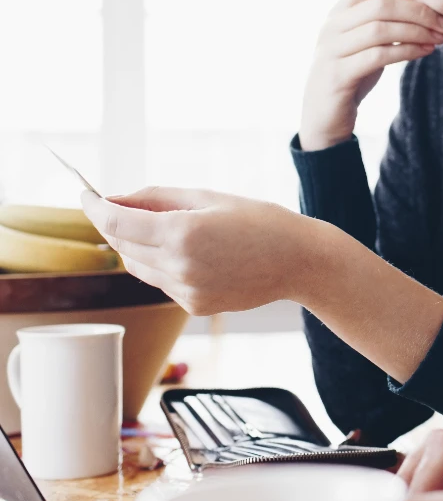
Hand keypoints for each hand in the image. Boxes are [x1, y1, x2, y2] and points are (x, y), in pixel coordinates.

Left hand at [81, 187, 319, 314]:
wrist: (298, 261)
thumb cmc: (260, 220)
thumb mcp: (209, 196)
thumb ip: (157, 197)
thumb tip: (114, 199)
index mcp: (183, 232)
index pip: (116, 221)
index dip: (94, 207)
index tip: (85, 194)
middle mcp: (180, 266)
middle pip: (121, 245)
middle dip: (114, 224)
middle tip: (121, 204)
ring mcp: (186, 291)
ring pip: (136, 266)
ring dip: (136, 245)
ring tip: (167, 229)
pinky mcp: (194, 306)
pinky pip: (160, 282)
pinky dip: (161, 264)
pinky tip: (192, 253)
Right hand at [299, 0, 442, 149]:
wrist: (324, 118)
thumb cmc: (350, 75)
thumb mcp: (364, 44)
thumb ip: (381, 22)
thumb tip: (413, 0)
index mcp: (339, 14)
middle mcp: (332, 27)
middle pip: (380, 6)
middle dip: (418, 11)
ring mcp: (332, 50)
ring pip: (381, 30)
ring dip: (417, 32)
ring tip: (440, 38)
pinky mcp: (339, 74)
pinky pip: (379, 55)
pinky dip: (407, 51)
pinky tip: (425, 51)